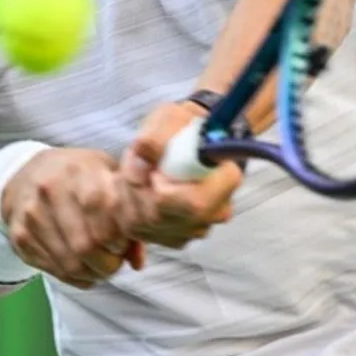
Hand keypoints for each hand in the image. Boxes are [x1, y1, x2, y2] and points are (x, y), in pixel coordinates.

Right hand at [0, 147, 150, 288]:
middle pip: (86, 244)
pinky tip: (83, 267)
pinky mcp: (20, 236)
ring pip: (70, 263)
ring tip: (101, 266)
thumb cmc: (80, 176)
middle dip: (109, 263)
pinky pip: (54, 270)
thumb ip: (129, 212)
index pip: (104, 209)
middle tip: (115, 261)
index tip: (124, 242)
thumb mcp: (108, 176)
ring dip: (93, 273)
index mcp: (79, 171)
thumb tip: (137, 262)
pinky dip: (75, 277)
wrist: (28, 174)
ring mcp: (32, 214)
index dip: (119, 235)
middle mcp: (51, 190)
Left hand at [119, 101, 244, 249]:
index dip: (164, 190)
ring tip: (136, 172)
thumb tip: (141, 155)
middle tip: (135, 166)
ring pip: (147, 226)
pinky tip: (136, 189)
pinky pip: (142, 232)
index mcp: (225, 179)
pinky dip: (130, 210)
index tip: (154, 170)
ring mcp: (196, 229)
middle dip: (137, 191)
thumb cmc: (183, 128)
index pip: (194, 203)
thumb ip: (157, 135)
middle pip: (163, 217)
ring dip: (130, 197)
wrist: (187, 142)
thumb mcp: (171, 117)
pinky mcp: (175, 238)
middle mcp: (215, 211)